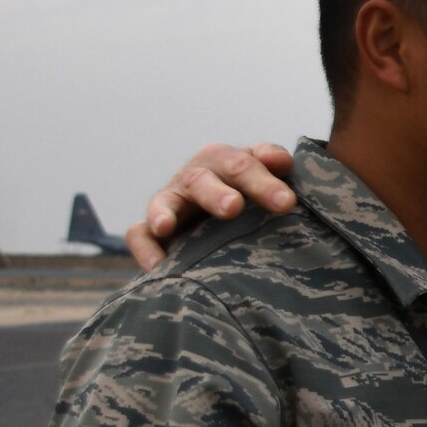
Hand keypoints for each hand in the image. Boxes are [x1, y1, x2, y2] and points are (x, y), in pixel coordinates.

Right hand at [127, 143, 297, 269]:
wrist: (224, 216)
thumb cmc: (255, 193)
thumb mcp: (266, 175)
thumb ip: (274, 163)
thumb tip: (281, 160)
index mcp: (226, 162)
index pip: (244, 165)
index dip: (264, 183)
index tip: (286, 203)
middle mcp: (196, 177)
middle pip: (202, 181)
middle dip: (216, 194)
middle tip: (233, 207)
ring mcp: (171, 201)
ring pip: (165, 202)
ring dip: (165, 213)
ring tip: (166, 227)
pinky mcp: (152, 229)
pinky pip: (140, 235)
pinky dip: (145, 248)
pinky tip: (157, 265)